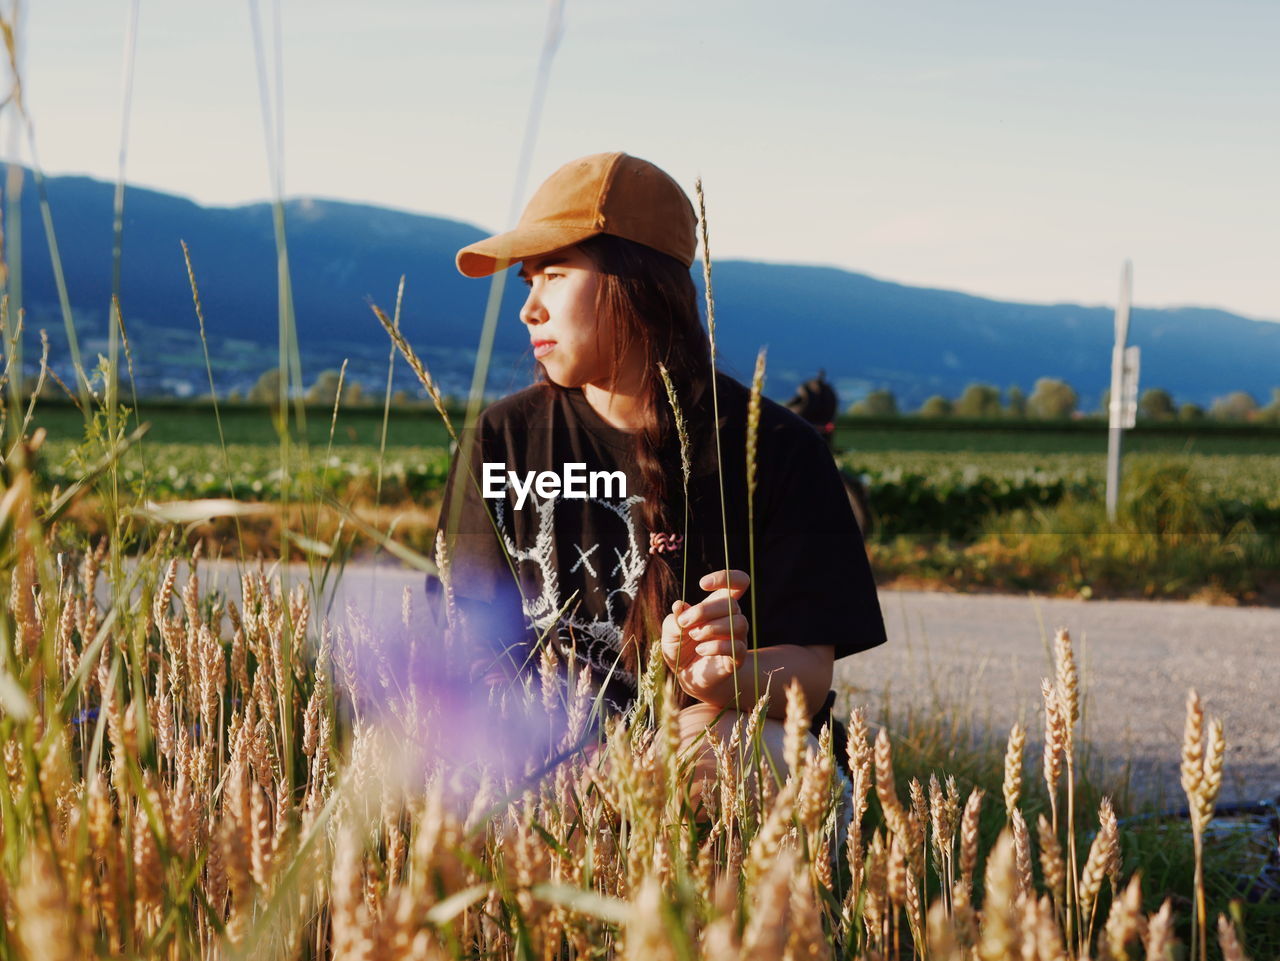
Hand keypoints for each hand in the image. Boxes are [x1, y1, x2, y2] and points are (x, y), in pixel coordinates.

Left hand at [661, 569, 749, 700]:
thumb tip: (680, 606)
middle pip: (731, 604)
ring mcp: (737, 638)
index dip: (725, 577)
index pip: (737, 582)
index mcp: (718, 605)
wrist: (686, 676)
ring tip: (694, 636)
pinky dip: (715, 646)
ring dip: (711, 628)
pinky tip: (700, 649)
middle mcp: (732, 618)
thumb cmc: (680, 647)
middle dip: (704, 611)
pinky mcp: (737, 658)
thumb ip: (675, 619)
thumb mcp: (671, 631)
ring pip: (738, 623)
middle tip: (685, 622)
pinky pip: (736, 647)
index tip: (702, 584)